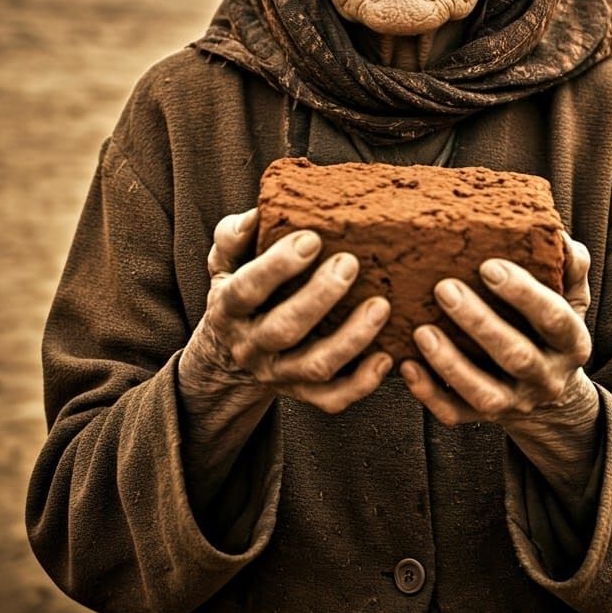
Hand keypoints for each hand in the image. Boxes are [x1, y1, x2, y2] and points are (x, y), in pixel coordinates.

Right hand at [179, 207, 392, 414]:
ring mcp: (279, 373)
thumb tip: (257, 214)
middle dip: (320, 297)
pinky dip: (361, 382)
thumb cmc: (239, 290)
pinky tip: (387, 356)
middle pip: (284, 329)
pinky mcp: (302, 392)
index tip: (311, 239)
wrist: (229, 354)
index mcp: (230, 308)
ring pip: (315, 365)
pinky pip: (332, 398)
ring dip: (351, 338)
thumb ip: (233, 237)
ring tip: (381, 306)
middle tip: (350, 264)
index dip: (278, 266)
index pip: (247, 289)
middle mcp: (252, 345)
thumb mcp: (225, 262)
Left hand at [401, 231, 596, 427]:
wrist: (553, 395)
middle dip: (479, 323)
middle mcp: (547, 377)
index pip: (553, 318)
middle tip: (444, 288)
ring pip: (484, 392)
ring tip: (421, 331)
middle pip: (516, 356)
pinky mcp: (485, 417)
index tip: (488, 266)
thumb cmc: (551, 327)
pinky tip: (407, 366)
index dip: (523, 293)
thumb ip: (569, 266)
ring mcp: (516, 402)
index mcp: (571, 342)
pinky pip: (455, 413)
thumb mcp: (570, 298)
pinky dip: (429, 393)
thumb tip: (556, 235)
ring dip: (450, 363)